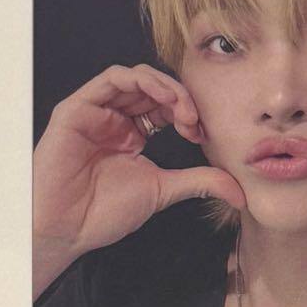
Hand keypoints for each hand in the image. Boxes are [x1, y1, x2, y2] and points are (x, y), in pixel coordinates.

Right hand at [32, 64, 244, 298]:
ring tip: (182, 108)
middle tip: (195, 121)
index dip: (187, 112)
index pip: (165, 107)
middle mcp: (114, 119)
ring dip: (165, 86)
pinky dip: (139, 81)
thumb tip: (239, 190)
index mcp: (131, 134)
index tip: (202, 134)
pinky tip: (160, 96)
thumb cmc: (103, 212)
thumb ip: (199, 182)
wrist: (67, 228)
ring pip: (135, 78)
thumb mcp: (162, 191)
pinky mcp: (77, 108)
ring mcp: (95, 111)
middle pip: (153, 89)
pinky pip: (111, 79)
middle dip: (181, 99)